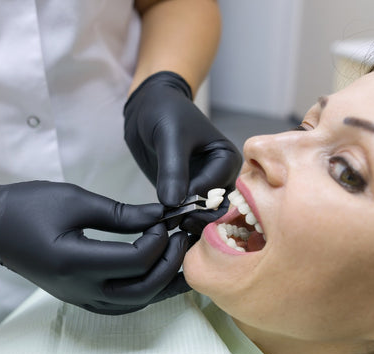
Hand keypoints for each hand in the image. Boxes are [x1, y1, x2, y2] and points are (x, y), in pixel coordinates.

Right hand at [0, 166, 189, 313]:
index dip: (159, 241)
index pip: (136, 261)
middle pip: (141, 290)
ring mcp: (78, 298)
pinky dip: (144, 293)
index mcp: (77, 262)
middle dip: (169, 265)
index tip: (166, 218)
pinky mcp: (78, 297)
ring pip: (134, 304)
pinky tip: (156, 276)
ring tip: (182, 262)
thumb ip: (121, 213)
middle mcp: (80, 289)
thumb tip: (160, 216)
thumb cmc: (28, 206)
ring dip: (162, 285)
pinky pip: (120, 305)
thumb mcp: (76, 200)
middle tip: (182, 239)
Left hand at [124, 71, 241, 231]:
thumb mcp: (170, 136)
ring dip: (186, 224)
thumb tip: (173, 203)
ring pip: (203, 219)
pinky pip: (187, 217)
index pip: (215, 191)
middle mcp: (221, 178)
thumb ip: (173, 169)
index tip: (171, 203)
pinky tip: (162, 225)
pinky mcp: (186, 196)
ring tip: (165, 222)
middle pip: (216, 211)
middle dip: (194, 218)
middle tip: (170, 219)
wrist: (146, 109)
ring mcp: (204, 190)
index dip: (194, 201)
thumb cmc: (164, 112)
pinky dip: (177, 224)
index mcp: (227, 160)